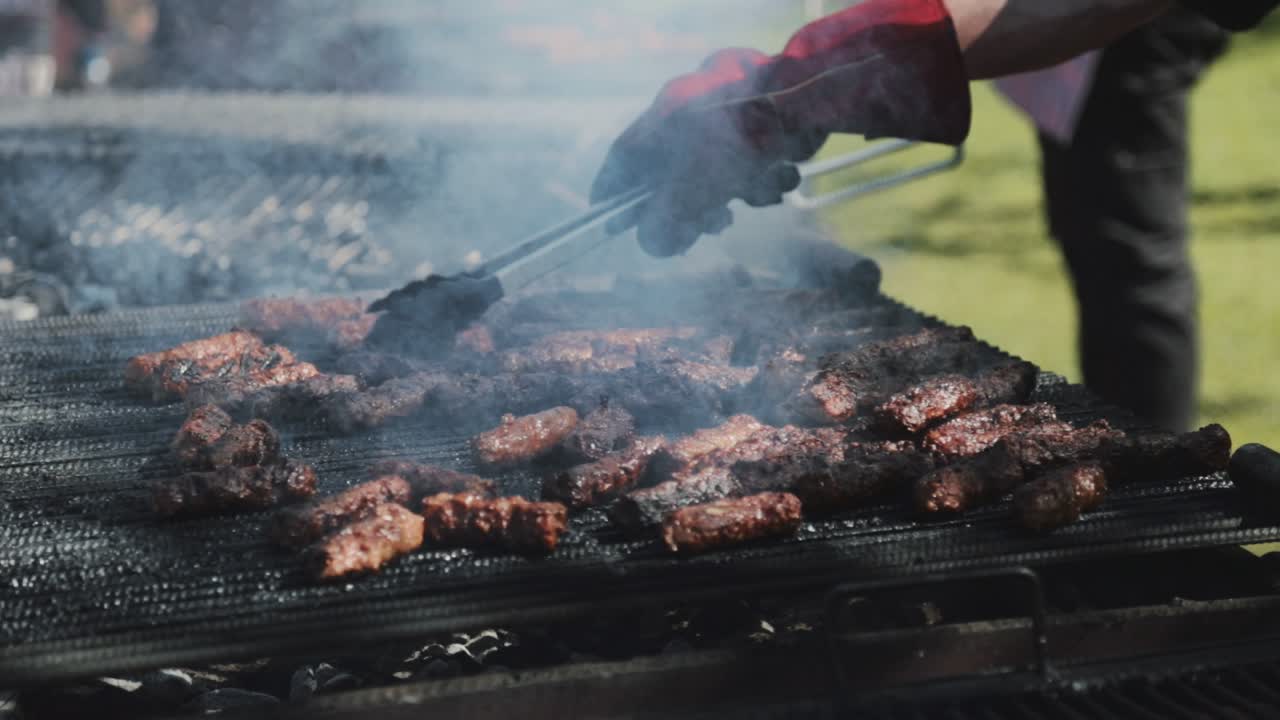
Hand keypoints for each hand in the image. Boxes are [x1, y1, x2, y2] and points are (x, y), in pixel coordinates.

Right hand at [591, 0, 973, 257]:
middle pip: (674, 171)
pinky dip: (764, 171)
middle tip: (712, 226)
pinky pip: (751, 153)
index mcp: (660, 120)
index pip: (622, 161)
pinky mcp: (762, 110)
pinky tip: (783, 174)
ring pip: (719, 166)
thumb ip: (664, 225)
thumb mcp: (693, 194)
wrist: (809, 96)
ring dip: (739, 191)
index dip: (614, 196)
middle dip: (695, 205)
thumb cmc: (739, 142)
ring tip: (761, 194)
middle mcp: (687, 107)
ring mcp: (726, 105)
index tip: (613, 224)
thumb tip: (652, 243)